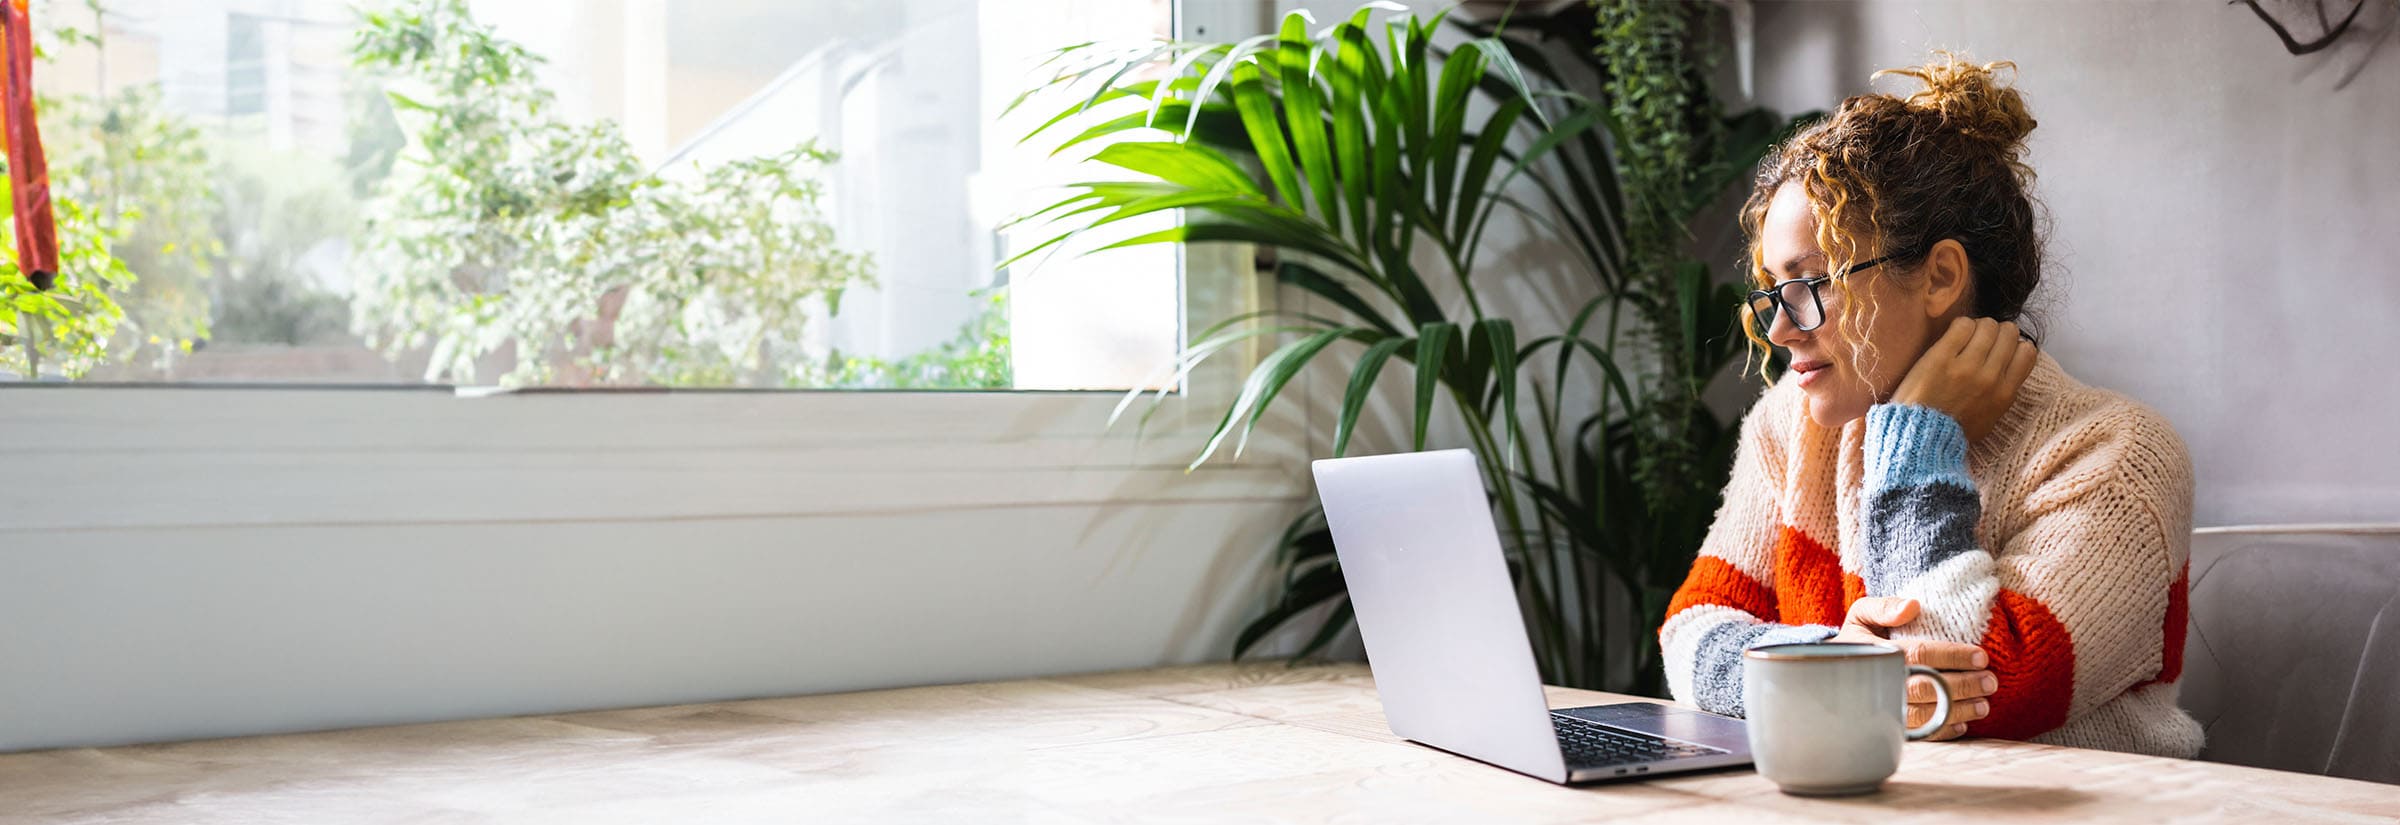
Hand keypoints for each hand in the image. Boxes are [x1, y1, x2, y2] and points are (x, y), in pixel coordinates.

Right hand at [1829, 597, 1996, 740]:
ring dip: (1958, 711)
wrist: (1835, 671)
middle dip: (1962, 686)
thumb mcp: (1861, 614)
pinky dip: (1942, 731)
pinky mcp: (1888, 726)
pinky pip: (1918, 734)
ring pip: (1926, 715)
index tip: (1981, 656)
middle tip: (1990, 682)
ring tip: (1984, 705)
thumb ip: (1884, 607)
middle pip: (1927, 688)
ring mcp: (1883, 709)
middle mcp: (1879, 684)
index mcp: (1876, 653)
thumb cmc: (1858, 639)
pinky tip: (1963, 724)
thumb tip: (1913, 607)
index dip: (1952, 655)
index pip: (1919, 654)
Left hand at [1890, 317, 2038, 443]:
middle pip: (2008, 333)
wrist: (1920, 437)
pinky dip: (1960, 325)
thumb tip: (2012, 365)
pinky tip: (1952, 336)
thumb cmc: (1953, 430)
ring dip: (1977, 327)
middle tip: (1981, 340)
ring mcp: (1966, 366)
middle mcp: (1990, 377)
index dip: (2015, 344)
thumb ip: (2003, 391)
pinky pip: (1962, 325)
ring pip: (1987, 325)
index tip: (2001, 348)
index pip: (2027, 352)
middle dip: (1997, 332)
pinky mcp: (1941, 357)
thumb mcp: (1991, 417)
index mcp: (2005, 393)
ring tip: (1965, 337)